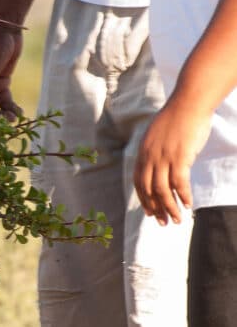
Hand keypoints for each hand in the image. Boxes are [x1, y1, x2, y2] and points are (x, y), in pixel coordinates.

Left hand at [133, 103, 210, 224]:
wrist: (188, 103)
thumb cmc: (177, 118)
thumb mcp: (158, 136)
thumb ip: (155, 152)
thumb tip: (161, 166)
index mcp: (142, 152)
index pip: (138, 182)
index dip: (143, 199)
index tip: (149, 212)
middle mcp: (149, 156)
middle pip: (148, 190)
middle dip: (156, 209)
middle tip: (163, 223)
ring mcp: (163, 157)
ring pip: (162, 190)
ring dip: (170, 208)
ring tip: (178, 220)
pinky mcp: (180, 156)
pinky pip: (179, 183)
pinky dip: (182, 196)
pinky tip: (188, 205)